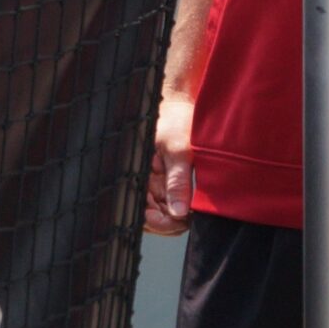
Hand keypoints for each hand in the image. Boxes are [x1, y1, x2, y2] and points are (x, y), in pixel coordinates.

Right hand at [145, 94, 194, 235]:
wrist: (182, 104)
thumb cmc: (177, 121)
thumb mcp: (179, 150)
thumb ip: (177, 181)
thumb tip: (178, 212)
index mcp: (136, 173)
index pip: (140, 212)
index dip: (159, 222)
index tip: (179, 222)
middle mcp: (140, 181)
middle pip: (148, 218)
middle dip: (169, 223)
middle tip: (189, 219)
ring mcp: (151, 183)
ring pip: (158, 214)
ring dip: (175, 217)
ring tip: (192, 212)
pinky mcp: (162, 181)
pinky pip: (166, 203)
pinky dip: (179, 208)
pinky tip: (191, 205)